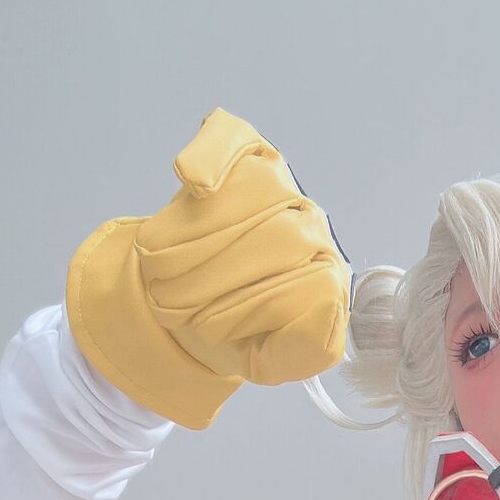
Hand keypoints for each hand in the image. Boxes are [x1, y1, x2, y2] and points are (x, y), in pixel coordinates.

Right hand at [65, 107, 352, 427]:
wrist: (181, 303)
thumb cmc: (230, 331)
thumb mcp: (266, 359)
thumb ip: (304, 350)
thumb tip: (331, 306)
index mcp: (327, 275)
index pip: (314, 284)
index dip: (250, 310)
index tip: (210, 328)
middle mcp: (310, 224)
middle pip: (277, 240)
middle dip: (213, 281)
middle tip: (180, 304)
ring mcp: (277, 184)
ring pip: (246, 200)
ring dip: (190, 244)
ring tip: (169, 272)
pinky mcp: (243, 150)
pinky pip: (232, 140)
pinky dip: (211, 157)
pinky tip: (194, 181)